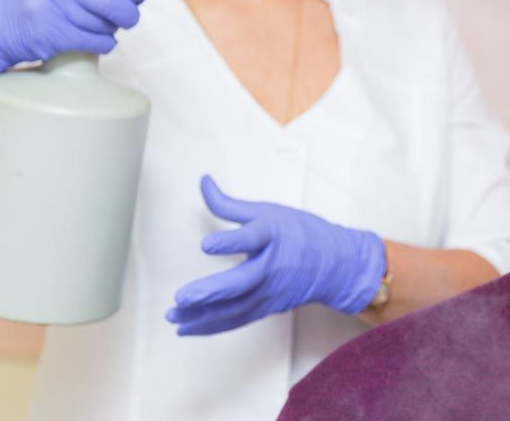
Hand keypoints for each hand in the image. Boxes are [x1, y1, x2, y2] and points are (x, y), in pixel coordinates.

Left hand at [166, 175, 386, 335]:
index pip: (251, 238)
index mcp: (272, 236)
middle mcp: (271, 267)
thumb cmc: (299, 232)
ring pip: (234, 308)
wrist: (335, 263)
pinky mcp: (267, 308)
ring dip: (202, 315)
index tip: (206, 245)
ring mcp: (269, 292)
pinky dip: (211, 326)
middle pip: (241, 283)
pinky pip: (236, 320)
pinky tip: (187, 328)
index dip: (229, 242)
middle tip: (182, 297)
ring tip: (174, 316)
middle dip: (210, 292)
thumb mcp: (267, 211)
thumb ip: (229, 204)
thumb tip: (203, 181)